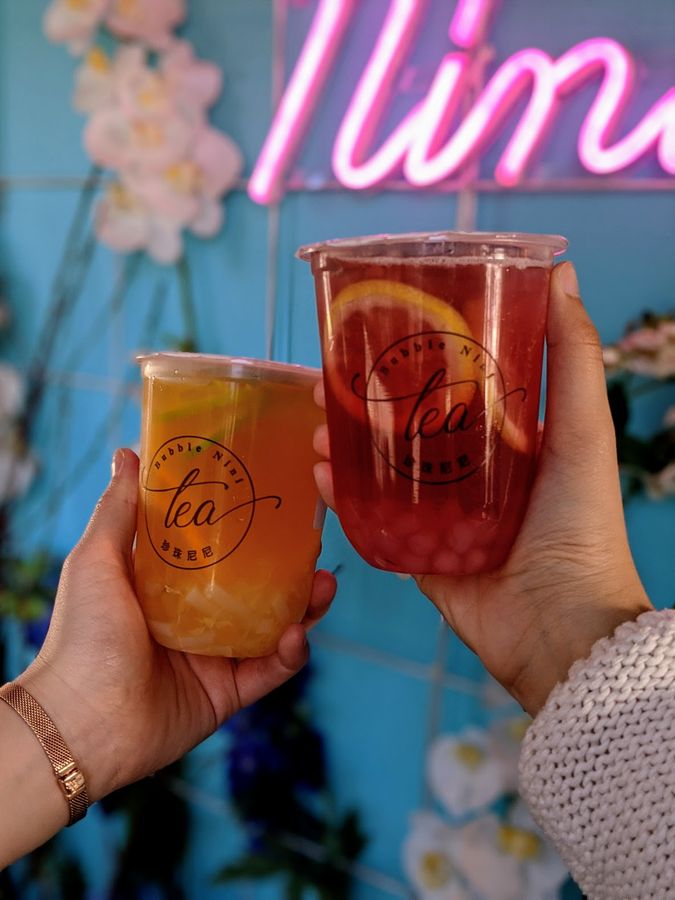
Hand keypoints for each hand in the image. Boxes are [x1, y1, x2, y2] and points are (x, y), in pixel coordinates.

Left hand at [19, 449, 335, 800]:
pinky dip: (290, 652)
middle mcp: (194, 618)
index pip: (220, 549)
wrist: (80, 722)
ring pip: (274, 625)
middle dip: (291, 567)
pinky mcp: (227, 694)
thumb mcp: (97, 560)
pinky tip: (297, 633)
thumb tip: (128, 453)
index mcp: (167, 585)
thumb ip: (120, 510)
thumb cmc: (82, 635)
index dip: (251, 526)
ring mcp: (214, 656)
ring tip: (324, 585)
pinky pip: (270, 670)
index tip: (277, 499)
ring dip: (304, 606)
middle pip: (256, 586)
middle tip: (314, 544)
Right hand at [313, 262, 651, 715]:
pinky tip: (318, 472)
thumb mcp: (582, 430)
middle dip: (363, 400)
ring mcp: (439, 517)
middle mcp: (469, 475)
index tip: (380, 330)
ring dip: (343, 443)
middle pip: (405, 426)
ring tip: (315, 421)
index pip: (452, 388)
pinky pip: (370, 520)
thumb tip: (564, 272)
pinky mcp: (416, 555)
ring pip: (379, 470)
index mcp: (506, 443)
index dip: (414, 358)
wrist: (561, 629)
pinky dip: (341, 495)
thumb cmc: (580, 526)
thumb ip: (574, 357)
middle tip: (329, 376)